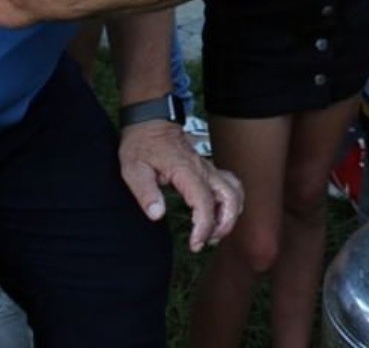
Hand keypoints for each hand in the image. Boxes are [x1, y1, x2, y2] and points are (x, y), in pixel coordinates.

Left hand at [118, 119, 242, 251]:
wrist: (150, 123)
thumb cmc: (141, 145)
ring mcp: (208, 169)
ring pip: (235, 191)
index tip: (195, 244)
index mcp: (185, 171)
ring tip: (213, 232)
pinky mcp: (208, 170)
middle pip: (230, 197)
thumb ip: (145, 192)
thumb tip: (157, 215)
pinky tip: (218, 215)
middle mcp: (203, 169)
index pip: (204, 202)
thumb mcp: (133, 168)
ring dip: (231, 215)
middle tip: (206, 241)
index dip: (204, 226)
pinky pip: (230, 186)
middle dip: (225, 224)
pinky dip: (231, 203)